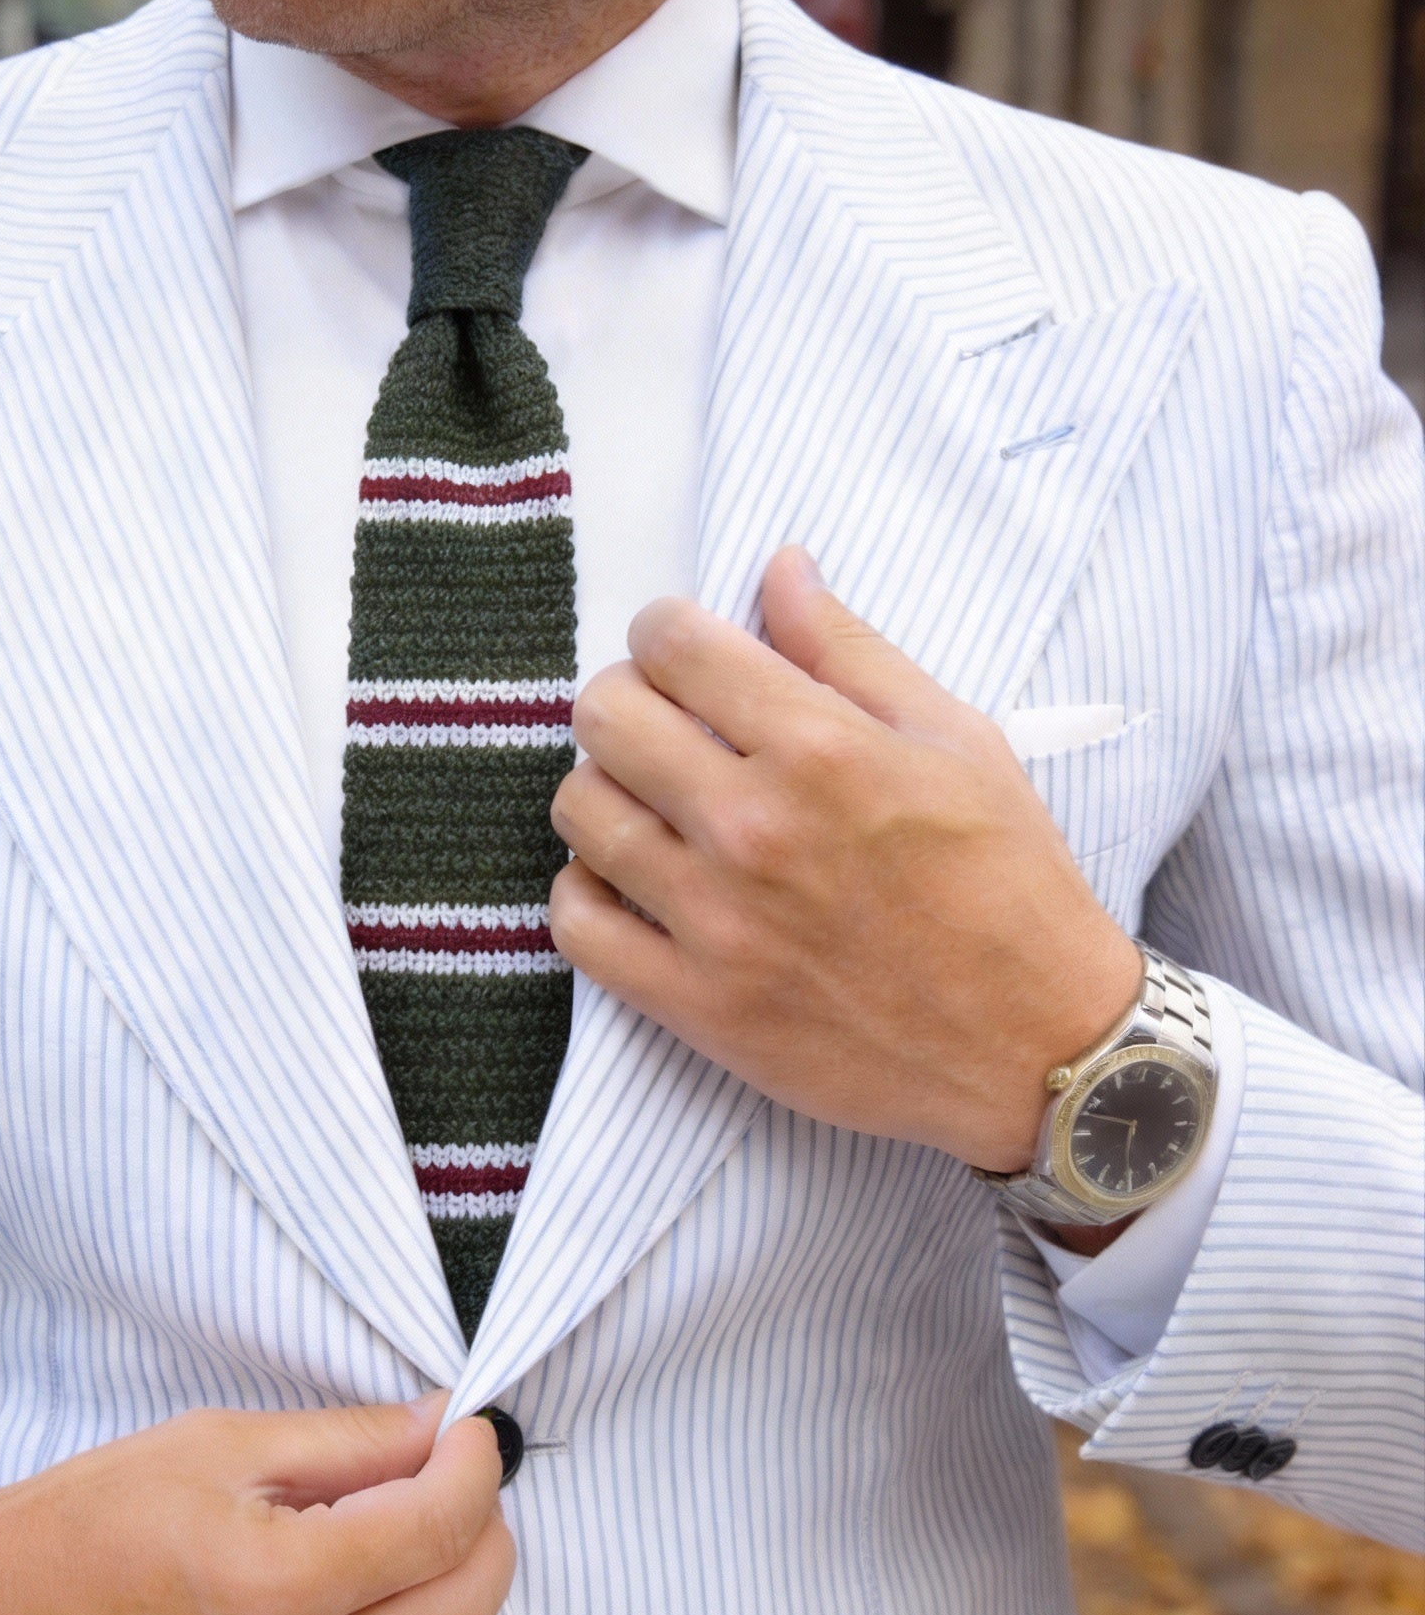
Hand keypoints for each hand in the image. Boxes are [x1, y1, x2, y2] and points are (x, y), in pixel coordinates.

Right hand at [0, 1397, 510, 1614]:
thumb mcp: (215, 1447)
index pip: (441, 1525)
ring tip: (390, 1552)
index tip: (469, 1436)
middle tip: (452, 1486)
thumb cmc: (83, 1527)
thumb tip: (440, 1429)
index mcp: (276, 1587)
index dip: (475, 1466)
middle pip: (464, 1612)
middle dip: (480, 1534)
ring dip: (438, 1607)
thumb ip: (346, 1442)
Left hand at [549, 546, 1140, 1173]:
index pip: (671, 644)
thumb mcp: (957, 741)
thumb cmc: (1008, 886)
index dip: (665, 632)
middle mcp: (753, 827)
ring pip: (579, 812)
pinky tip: (630, 883)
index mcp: (820, 749)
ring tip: (651, 806)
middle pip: (604, 716)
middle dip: (626, 700)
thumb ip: (850, 650)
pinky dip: (586, 894)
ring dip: (604, 792)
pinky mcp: (694, 1004)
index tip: (683, 653)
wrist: (1037, 1047)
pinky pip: (576, 926)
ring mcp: (714, 921)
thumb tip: (780, 568)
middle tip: (665, 726)